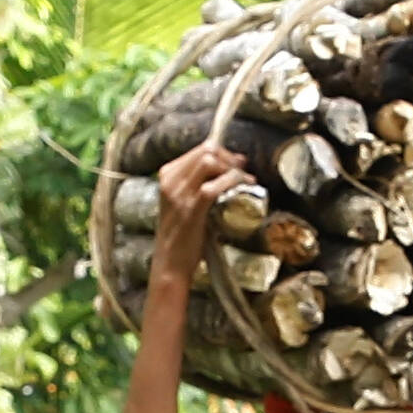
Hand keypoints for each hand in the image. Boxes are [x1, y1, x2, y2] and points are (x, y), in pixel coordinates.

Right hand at [153, 136, 252, 269]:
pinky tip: (244, 188)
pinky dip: (232, 183)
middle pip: (206, 150)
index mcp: (167, 175)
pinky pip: (213, 186)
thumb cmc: (182, 235)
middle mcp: (170, 180)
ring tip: (245, 181)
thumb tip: (233, 166)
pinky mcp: (190, 209)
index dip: (224, 153)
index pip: (200, 149)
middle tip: (244, 172)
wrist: (170, 264)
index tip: (238, 165)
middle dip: (230, 158)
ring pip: (209, 162)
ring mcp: (178, 194)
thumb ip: (200, 184)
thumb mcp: (184, 203)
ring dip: (232, 169)